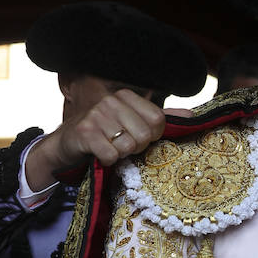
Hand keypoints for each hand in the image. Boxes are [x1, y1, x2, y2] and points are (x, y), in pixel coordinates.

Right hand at [25, 89, 168, 188]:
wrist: (66, 145)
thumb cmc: (103, 134)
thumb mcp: (132, 123)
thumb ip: (160, 119)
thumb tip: (191, 116)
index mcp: (126, 96)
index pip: (158, 120)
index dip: (153, 136)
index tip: (138, 137)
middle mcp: (111, 101)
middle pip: (145, 135)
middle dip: (136, 147)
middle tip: (121, 145)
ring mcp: (96, 115)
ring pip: (128, 146)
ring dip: (121, 155)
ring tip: (109, 148)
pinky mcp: (85, 132)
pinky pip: (111, 155)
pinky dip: (107, 161)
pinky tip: (99, 154)